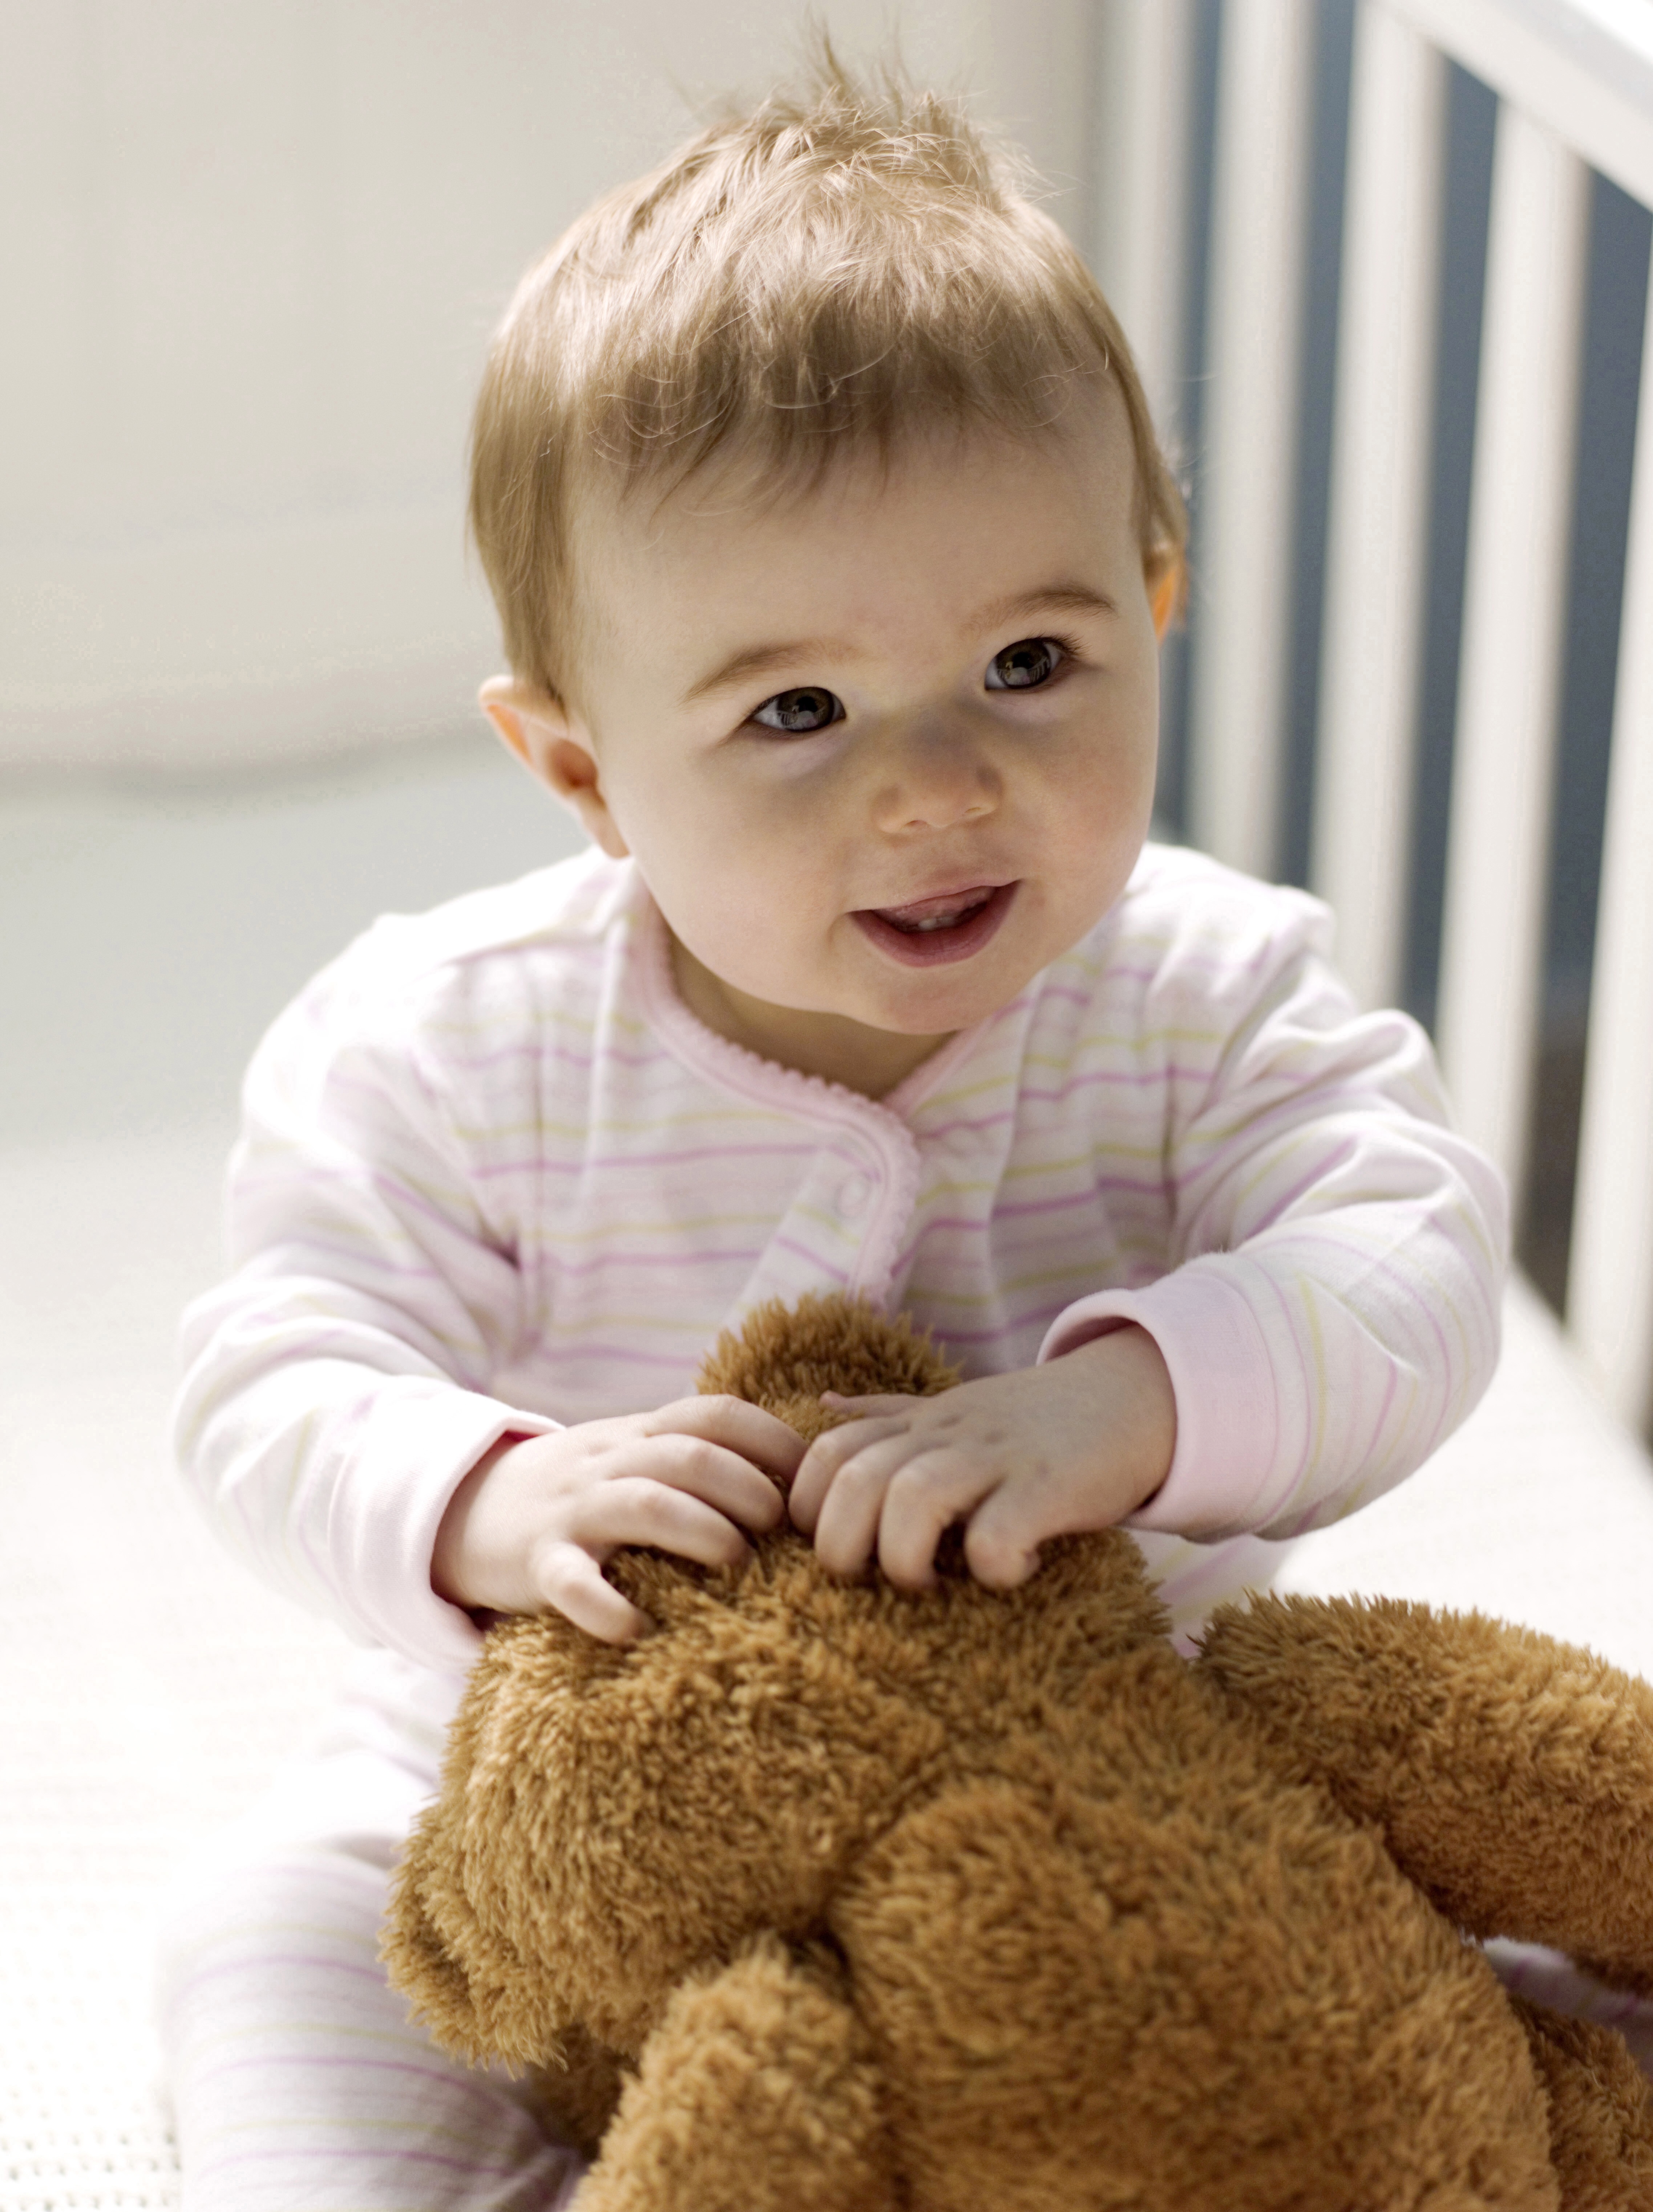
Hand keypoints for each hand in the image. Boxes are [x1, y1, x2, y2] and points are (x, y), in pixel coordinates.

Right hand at [432, 1396, 803, 1642]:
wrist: (465, 1508)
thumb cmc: (580, 1491)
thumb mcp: (633, 1456)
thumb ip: (695, 1454)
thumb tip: (795, 1476)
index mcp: (640, 1434)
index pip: (715, 1413)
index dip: (773, 1439)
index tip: (814, 1477)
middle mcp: (610, 1463)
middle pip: (689, 1456)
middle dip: (747, 1488)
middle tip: (778, 1529)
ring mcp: (573, 1510)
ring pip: (644, 1503)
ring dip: (701, 1529)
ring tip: (734, 1562)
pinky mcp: (536, 1564)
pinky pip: (570, 1582)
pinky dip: (603, 1606)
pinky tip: (632, 1629)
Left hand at [787, 1325, 1175, 1592]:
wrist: (1135, 1397)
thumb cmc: (1035, 1421)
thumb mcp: (954, 1407)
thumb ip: (890, 1413)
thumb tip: (825, 1402)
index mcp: (920, 1422)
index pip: (827, 1450)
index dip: (809, 1504)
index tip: (836, 1543)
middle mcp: (948, 1434)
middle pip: (856, 1480)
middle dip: (842, 1544)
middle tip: (874, 1575)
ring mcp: (998, 1457)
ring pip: (913, 1499)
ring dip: (906, 1557)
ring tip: (930, 1581)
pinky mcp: (1049, 1487)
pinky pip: (998, 1535)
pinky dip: (994, 1568)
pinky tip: (1013, 1570)